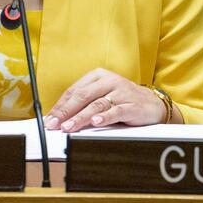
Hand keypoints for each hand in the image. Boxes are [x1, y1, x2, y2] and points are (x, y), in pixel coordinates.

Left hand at [43, 68, 170, 132]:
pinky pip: (116, 111)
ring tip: (69, 127)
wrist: (152, 103)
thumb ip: (83, 103)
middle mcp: (109, 81)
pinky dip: (104, 117)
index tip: (49, 118)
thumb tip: (59, 117)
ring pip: (96, 104)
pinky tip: (95, 122)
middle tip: (54, 124)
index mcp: (98, 75)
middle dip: (66, 112)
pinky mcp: (132, 105)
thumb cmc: (122, 99)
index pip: (74, 90)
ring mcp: (122, 92)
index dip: (60, 105)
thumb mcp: (102, 94)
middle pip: (83, 96)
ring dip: (80, 117)